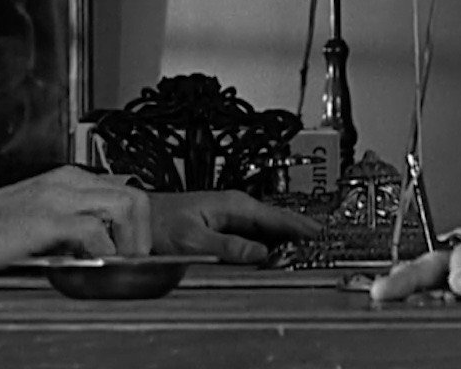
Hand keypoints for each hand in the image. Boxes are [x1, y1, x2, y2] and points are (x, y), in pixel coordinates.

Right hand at [0, 166, 149, 274]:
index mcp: (66, 180)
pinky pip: (94, 230)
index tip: (136, 253)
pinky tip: (94, 267)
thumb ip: (71, 226)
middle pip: (134, 196)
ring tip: (121, 265)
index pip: (124, 193)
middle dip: (143, 234)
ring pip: (125, 206)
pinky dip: (104, 252)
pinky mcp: (46, 219)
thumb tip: (104, 248)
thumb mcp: (40, 221)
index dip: (139, 226)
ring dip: (131, 241)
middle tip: (134, 263)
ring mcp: (57, 197)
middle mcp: (67, 182)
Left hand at [149, 190, 322, 263]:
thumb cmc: (161, 224)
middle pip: (276, 221)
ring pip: (267, 228)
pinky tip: (277, 250)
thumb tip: (261, 254)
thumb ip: (230, 248)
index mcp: (234, 205)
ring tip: (307, 246)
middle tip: (322, 241)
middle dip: (299, 230)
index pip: (276, 217)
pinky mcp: (224, 226)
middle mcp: (235, 207)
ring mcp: (230, 216)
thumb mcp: (196, 240)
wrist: (139, 219)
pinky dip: (269, 241)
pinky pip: (255, 234)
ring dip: (285, 237)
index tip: (320, 234)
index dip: (300, 227)